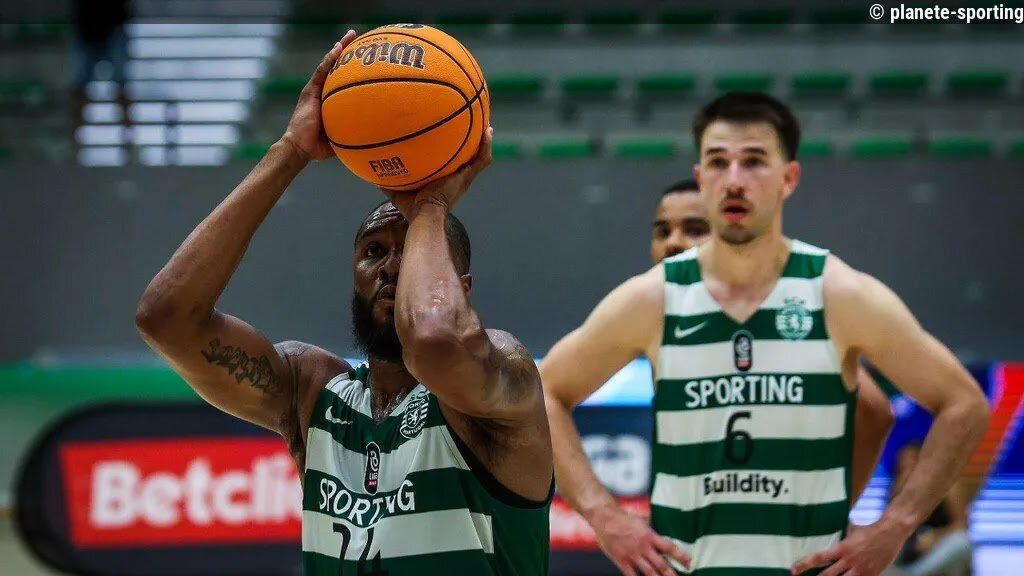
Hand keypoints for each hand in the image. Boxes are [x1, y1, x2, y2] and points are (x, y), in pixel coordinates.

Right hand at [280, 29, 357, 162]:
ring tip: (351, 35)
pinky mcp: (309, 91)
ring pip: (330, 64)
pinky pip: (321, 71)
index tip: (369, 58)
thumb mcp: (342, 136)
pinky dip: (330, 59)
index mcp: (331, 101)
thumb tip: (377, 134)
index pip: (344, 80)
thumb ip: (355, 131)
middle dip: (349, 52)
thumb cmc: (319, 147)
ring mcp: (315, 90)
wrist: (300, 148)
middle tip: (363, 39)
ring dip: (340, 48)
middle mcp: (323, 92)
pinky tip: (338, 48)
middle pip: (338, 67)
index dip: (354, 68)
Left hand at [381, 126, 492, 217]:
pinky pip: (482, 159)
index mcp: (445, 181)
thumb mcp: (399, 191)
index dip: (455, 153)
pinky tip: (487, 132)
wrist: (425, 214)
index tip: (454, 141)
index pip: (452, 165)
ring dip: (484, 143)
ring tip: (486, 126)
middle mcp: (458, 178)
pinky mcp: (467, 177)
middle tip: (475, 128)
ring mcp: (464, 177)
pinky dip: (486, 146)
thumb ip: (389, 180)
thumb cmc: (413, 208)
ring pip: (480, 157)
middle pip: (469, 158)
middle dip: (473, 144)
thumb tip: (372, 173)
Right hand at [588, 505, 690, 575]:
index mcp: (649, 536)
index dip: (681, 556)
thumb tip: (662, 532)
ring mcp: (632, 555)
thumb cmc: (623, 518)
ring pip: (650, 573)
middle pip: (662, 565)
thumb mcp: (642, 520)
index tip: (690, 564)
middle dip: (673, 574)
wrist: (604, 518)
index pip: (670, 547)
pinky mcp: (622, 561)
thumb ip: (652, 529)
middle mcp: (643, 547)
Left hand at [792, 522, 905, 575]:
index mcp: (842, 548)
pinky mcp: (872, 575)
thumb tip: (827, 536)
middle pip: (828, 575)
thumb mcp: (850, 530)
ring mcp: (862, 570)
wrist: (891, 531)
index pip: (819, 558)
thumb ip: (840, 538)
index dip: (805, 565)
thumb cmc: (869, 528)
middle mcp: (850, 560)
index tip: (794, 570)